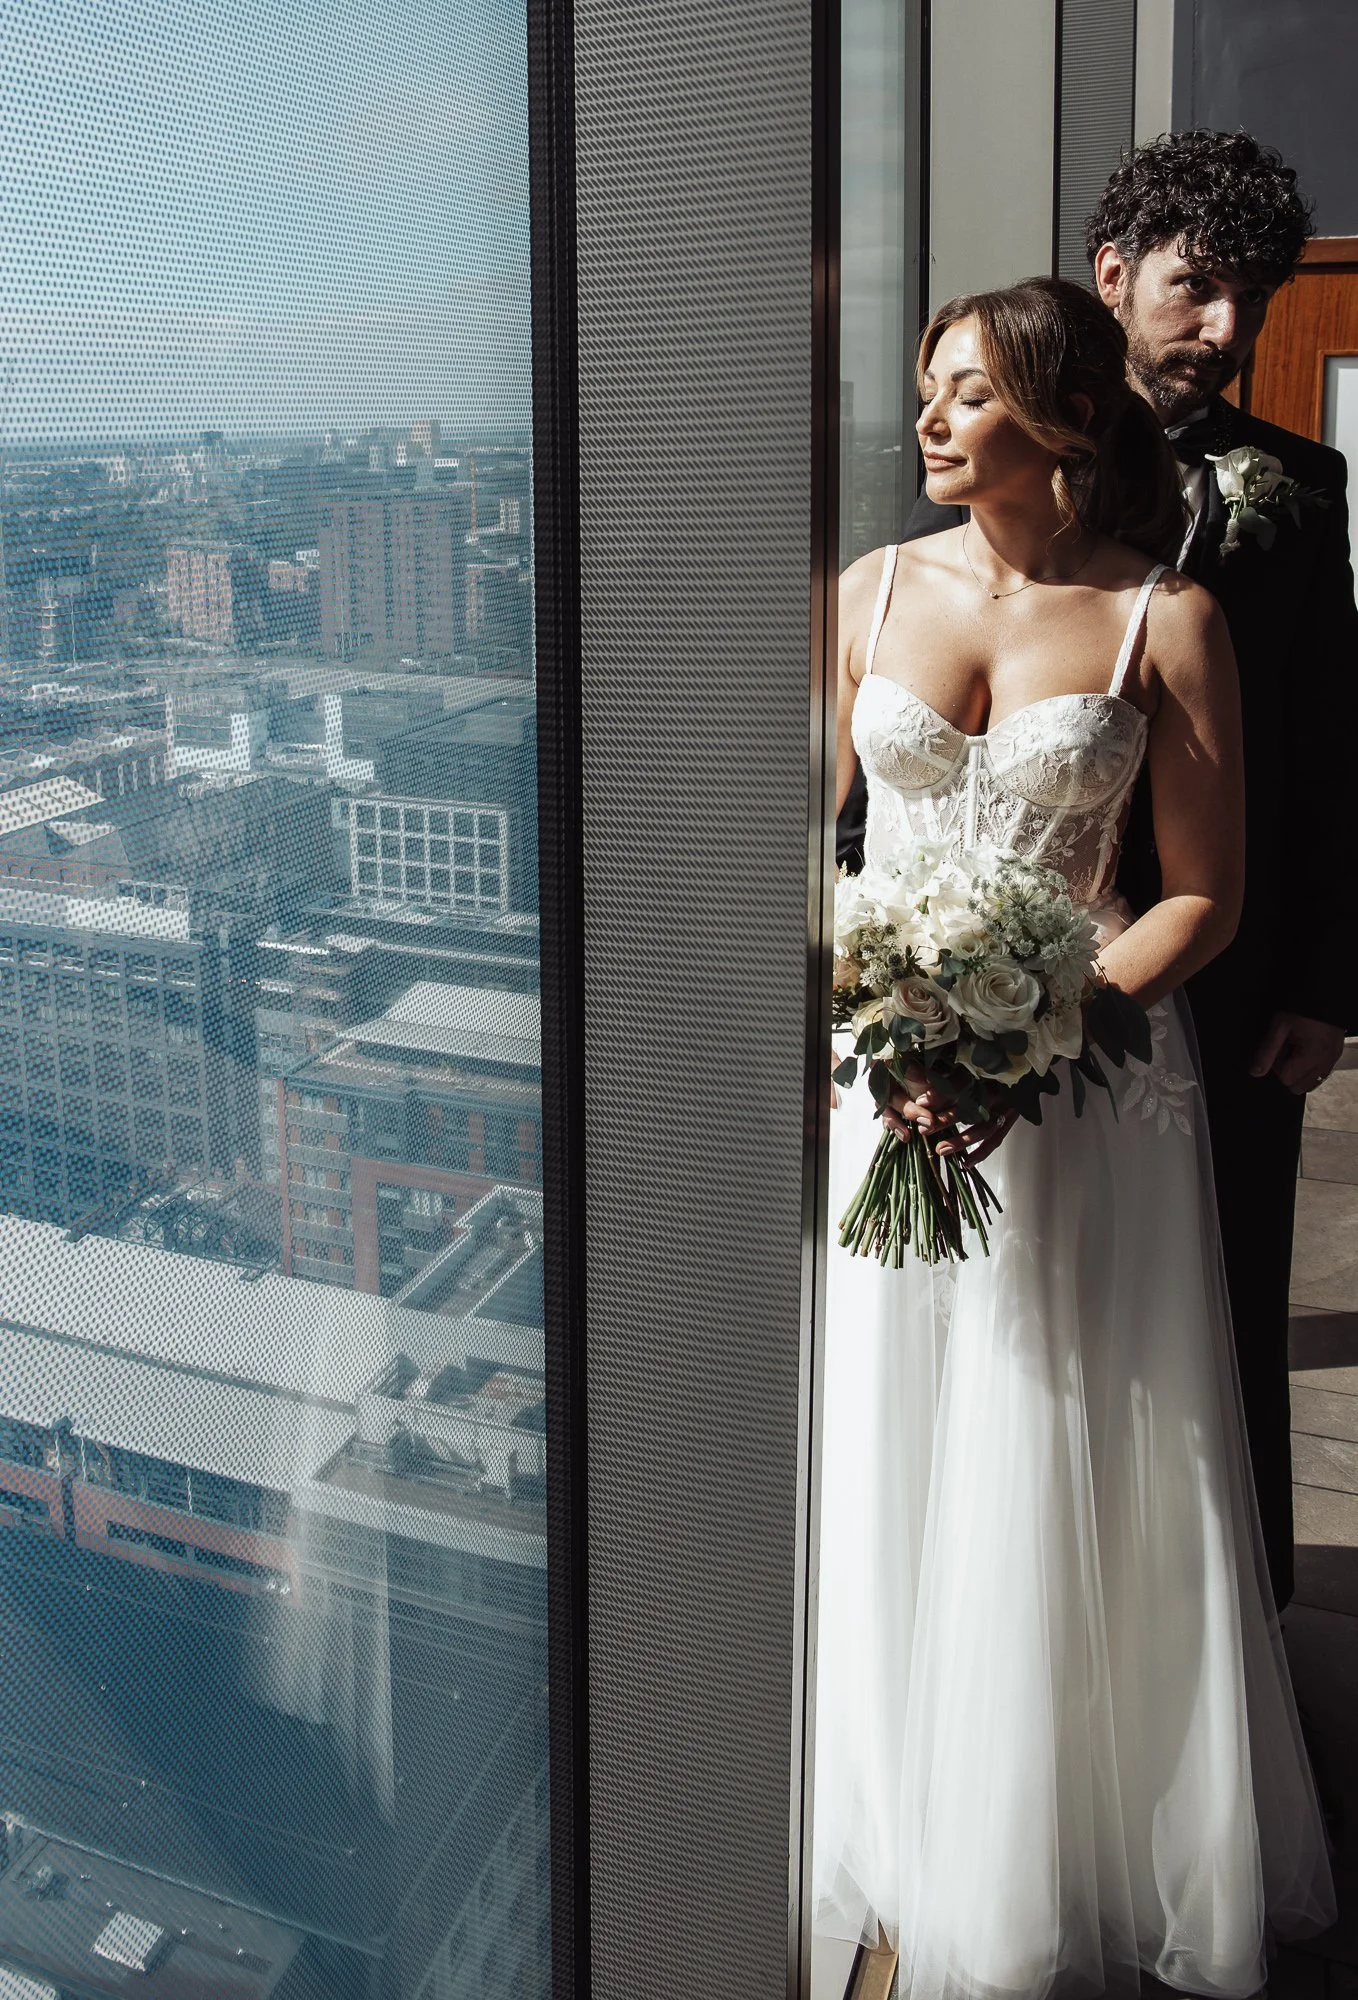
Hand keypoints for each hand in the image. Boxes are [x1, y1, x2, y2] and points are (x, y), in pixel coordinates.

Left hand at [880, 1062, 1017, 1164]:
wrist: (1026, 1070)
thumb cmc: (994, 1065)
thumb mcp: (974, 1062)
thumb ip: (952, 1072)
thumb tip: (922, 1080)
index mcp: (987, 1073)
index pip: (962, 1083)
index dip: (941, 1093)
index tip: (921, 1101)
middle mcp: (999, 1090)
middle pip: (970, 1108)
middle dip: (945, 1119)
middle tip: (924, 1128)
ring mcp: (1007, 1107)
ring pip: (983, 1127)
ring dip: (961, 1141)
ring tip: (940, 1149)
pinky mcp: (1011, 1120)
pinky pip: (996, 1140)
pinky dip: (981, 1153)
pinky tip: (965, 1164)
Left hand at [1249, 1012, 1345, 1094]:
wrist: (1322, 996)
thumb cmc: (1302, 1009)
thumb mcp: (1279, 1026)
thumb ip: (1267, 1051)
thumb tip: (1255, 1072)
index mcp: (1313, 1055)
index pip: (1287, 1078)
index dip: (1277, 1065)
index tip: (1279, 1048)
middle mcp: (1326, 1062)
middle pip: (1298, 1087)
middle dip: (1288, 1072)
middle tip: (1287, 1050)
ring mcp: (1332, 1061)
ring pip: (1309, 1083)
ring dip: (1299, 1072)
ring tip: (1297, 1049)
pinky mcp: (1335, 1057)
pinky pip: (1319, 1074)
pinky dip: (1310, 1067)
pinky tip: (1306, 1050)